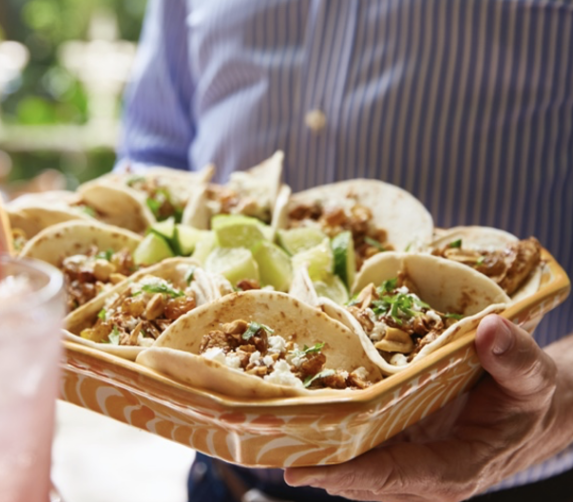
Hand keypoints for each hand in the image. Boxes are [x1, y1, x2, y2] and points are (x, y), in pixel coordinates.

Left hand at [284, 315, 568, 501]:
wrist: (532, 407)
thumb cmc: (530, 396)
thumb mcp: (531, 376)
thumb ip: (514, 358)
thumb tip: (491, 329)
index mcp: (457, 467)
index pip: (398, 476)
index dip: (355, 475)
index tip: (311, 470)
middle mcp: (427, 472)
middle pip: (366, 478)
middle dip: (322, 467)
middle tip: (276, 448)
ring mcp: (411, 459)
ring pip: (359, 467)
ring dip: (321, 453)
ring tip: (278, 433)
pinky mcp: (403, 442)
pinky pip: (364, 446)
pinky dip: (336, 435)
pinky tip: (307, 414)